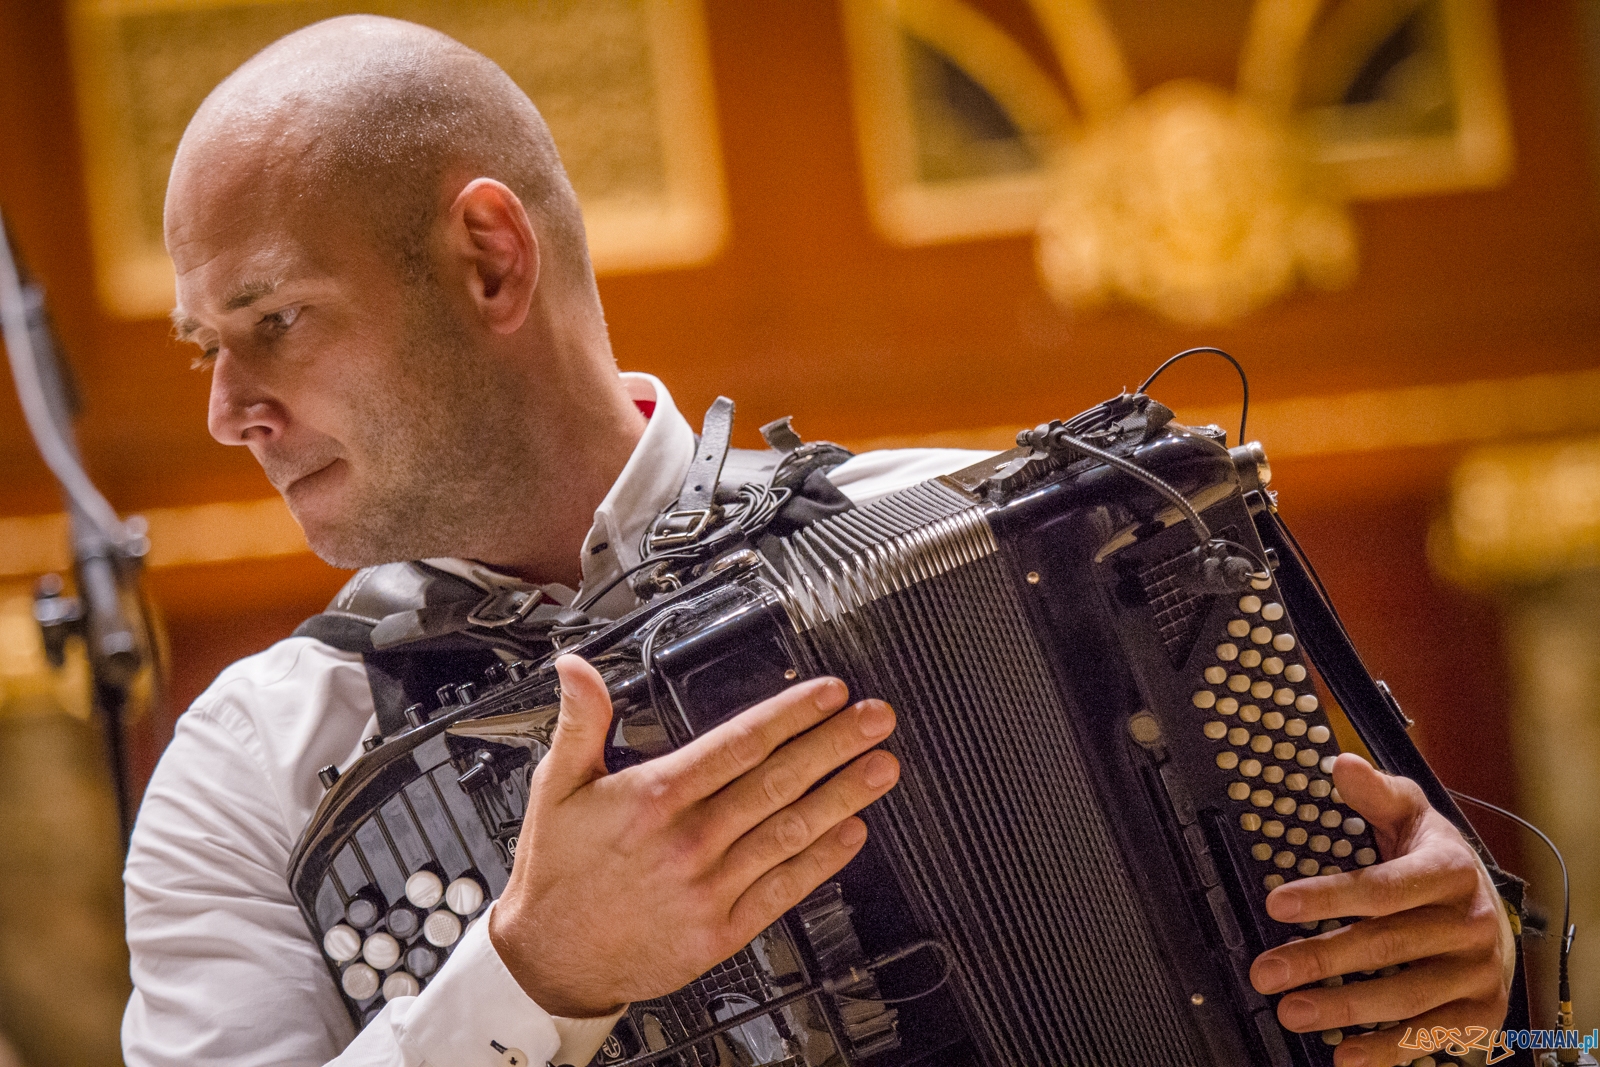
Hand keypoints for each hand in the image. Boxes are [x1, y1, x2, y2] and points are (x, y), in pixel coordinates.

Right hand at [489, 654, 899, 1016]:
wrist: (551, 959)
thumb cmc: (559, 872)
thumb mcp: (557, 785)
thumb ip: (580, 721)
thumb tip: (577, 669)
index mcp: (654, 798)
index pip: (739, 743)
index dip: (791, 715)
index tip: (829, 693)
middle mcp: (687, 841)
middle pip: (776, 781)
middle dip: (834, 744)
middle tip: (876, 719)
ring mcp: (709, 888)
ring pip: (789, 832)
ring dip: (843, 796)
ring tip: (882, 768)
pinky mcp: (720, 932)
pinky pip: (782, 890)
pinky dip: (821, 861)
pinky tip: (852, 833)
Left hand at [1249, 754, 1514, 1065]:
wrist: (1488, 907)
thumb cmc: (1434, 860)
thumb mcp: (1409, 815)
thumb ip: (1374, 793)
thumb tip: (1342, 765)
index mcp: (1448, 870)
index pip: (1382, 887)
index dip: (1328, 896)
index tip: (1277, 904)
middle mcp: (1468, 923)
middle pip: (1386, 945)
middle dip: (1319, 960)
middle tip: (1266, 971)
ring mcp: (1476, 971)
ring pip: (1404, 995)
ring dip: (1344, 1008)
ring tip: (1290, 1012)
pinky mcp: (1479, 1011)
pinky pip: (1431, 1035)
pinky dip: (1387, 1050)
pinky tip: (1346, 1055)